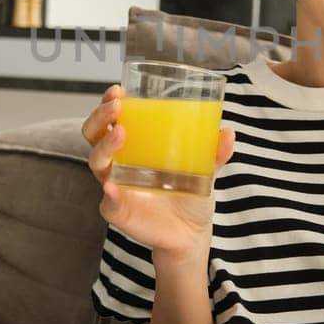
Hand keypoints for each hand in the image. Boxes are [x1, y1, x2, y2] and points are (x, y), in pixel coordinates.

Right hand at [80, 84, 235, 260]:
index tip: (118, 89)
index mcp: (134, 148)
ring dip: (105, 146)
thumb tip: (228, 132)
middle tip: (116, 106)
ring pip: (96, 162)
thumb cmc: (190, 196)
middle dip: (100, 117)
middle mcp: (119, 164)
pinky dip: (109, 193)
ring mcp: (116, 187)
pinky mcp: (118, 211)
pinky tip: (113, 186)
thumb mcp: (206, 170)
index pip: (111, 119)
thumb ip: (215, 153)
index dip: (108, 103)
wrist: (191, 234)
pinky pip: (107, 202)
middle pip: (94, 135)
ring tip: (120, 133)